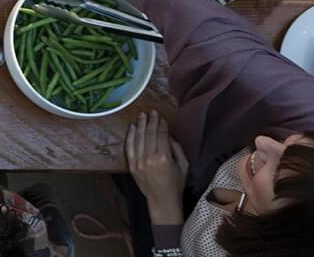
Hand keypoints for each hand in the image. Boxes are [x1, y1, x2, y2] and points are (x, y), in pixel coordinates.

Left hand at [125, 111, 188, 225]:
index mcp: (164, 158)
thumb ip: (176, 148)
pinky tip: (132, 127)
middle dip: (151, 122)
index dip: (161, 125)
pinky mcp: (132, 166)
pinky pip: (129, 148)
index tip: (161, 118)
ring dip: (140, 125)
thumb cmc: (176, 184)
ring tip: (142, 115)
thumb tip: (167, 135)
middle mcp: (149, 159)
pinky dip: (130, 136)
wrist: (162, 200)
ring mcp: (139, 162)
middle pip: (149, 135)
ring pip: (138, 139)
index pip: (161, 136)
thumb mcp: (183, 165)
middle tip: (151, 112)